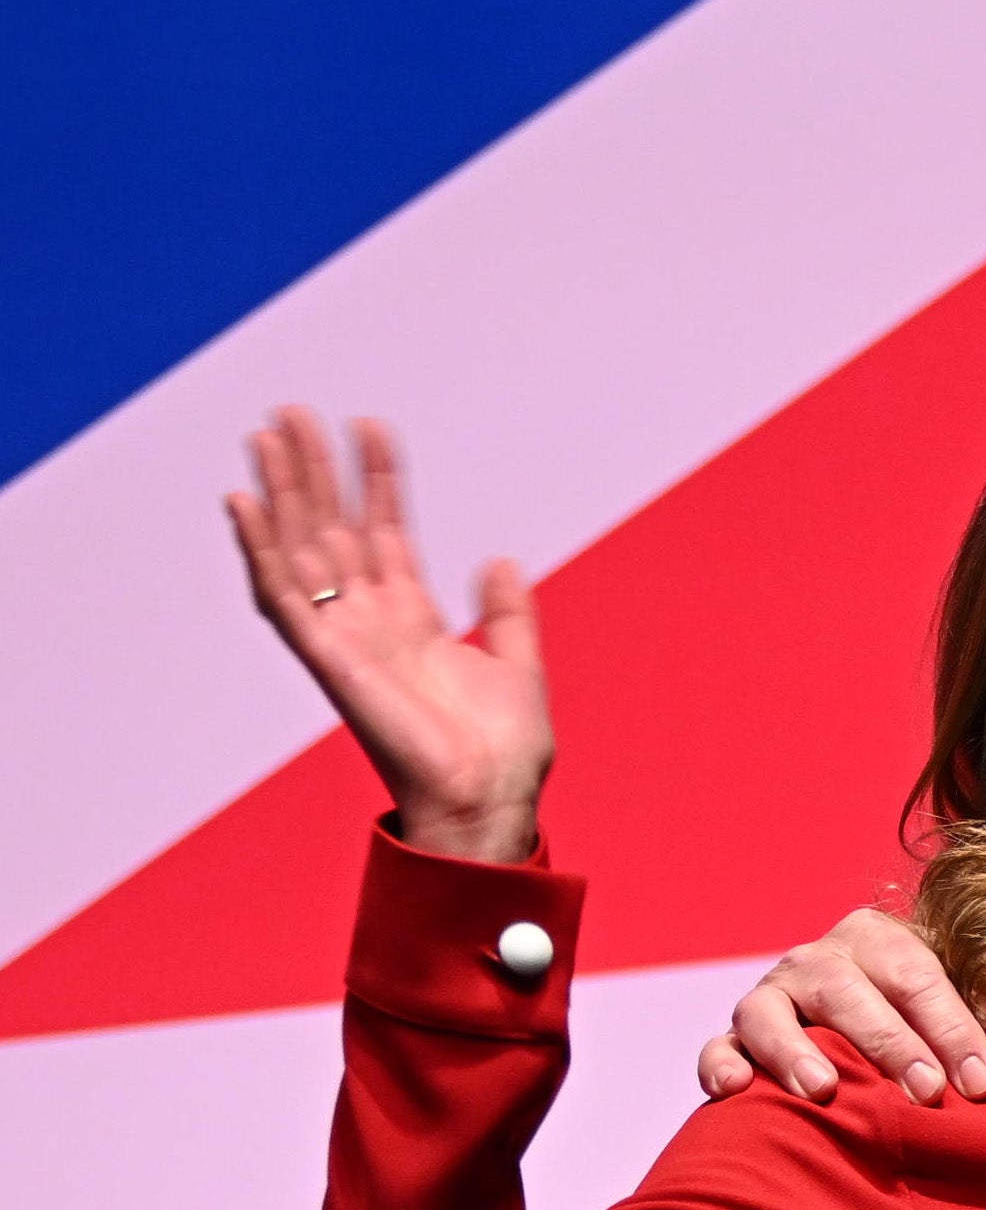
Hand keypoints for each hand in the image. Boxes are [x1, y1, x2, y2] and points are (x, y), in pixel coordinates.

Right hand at [226, 408, 551, 861]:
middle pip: (332, 530)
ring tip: (268, 434)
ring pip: (301, 550)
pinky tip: (242, 503)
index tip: (372, 426)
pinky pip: (282, 598)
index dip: (378, 480)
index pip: (386, 532)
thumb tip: (502, 559)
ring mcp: (345, 638)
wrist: (490, 799)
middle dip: (314, 472)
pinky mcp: (328, 660)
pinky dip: (260, 551)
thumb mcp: (518, 665)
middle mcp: (371, 623)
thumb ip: (508, 613)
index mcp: (413, 621)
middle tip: (292, 411)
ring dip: (281, 493)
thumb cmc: (503, 752)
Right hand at [698, 908, 985, 1106]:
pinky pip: (717, 1047)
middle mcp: (817, 959)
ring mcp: (770, 995)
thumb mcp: (955, 1002)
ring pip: (769, 1012)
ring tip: (821, 1089)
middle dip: (889, 1043)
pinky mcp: (735, 1037)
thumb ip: (978, 1021)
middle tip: (924, 1092)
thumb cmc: (920, 1020)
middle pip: (847, 991)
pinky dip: (720, 1065)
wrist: (856, 1020)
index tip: (979, 1083)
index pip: (916, 976)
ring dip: (794, 1050)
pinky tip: (734, 1089)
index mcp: (877, 938)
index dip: (952, 1030)